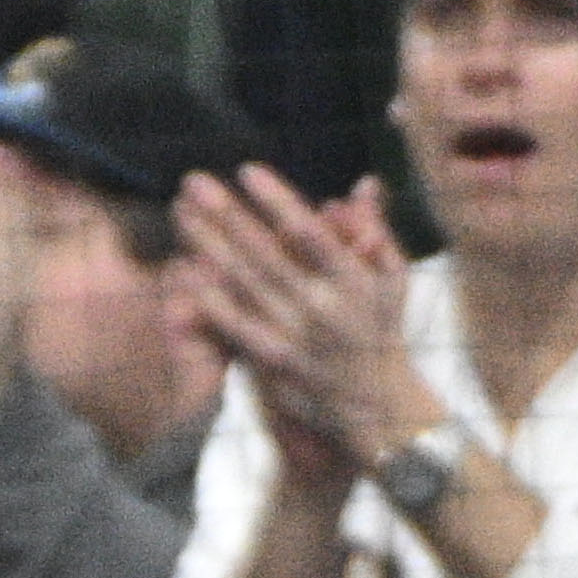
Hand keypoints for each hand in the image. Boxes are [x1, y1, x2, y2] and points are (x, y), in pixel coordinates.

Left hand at [172, 167, 430, 494]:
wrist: (378, 406)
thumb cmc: (384, 328)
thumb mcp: (395, 278)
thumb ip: (376, 231)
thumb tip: (363, 185)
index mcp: (353, 280)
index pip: (309, 232)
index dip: (277, 200)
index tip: (247, 171)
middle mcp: (321, 307)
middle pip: (265, 252)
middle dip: (227, 214)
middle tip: (194, 182)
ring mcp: (295, 337)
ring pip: (244, 285)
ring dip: (209, 247)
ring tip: (182, 215)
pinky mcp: (274, 363)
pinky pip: (237, 328)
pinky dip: (213, 302)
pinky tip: (188, 276)